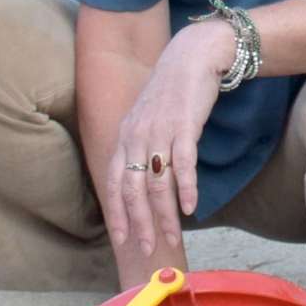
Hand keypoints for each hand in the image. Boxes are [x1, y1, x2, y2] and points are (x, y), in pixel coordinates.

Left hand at [103, 22, 229, 256]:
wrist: (192, 57)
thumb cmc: (171, 92)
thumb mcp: (145, 119)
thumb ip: (139, 147)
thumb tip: (141, 181)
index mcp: (124, 136)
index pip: (113, 182)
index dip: (117, 212)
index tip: (122, 239)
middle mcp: (136, 136)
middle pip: (133, 188)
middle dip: (139, 222)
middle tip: (146, 248)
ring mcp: (159, 131)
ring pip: (157, 182)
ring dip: (164, 214)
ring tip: (171, 237)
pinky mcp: (184, 125)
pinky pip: (183, 163)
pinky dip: (186, 187)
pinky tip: (190, 207)